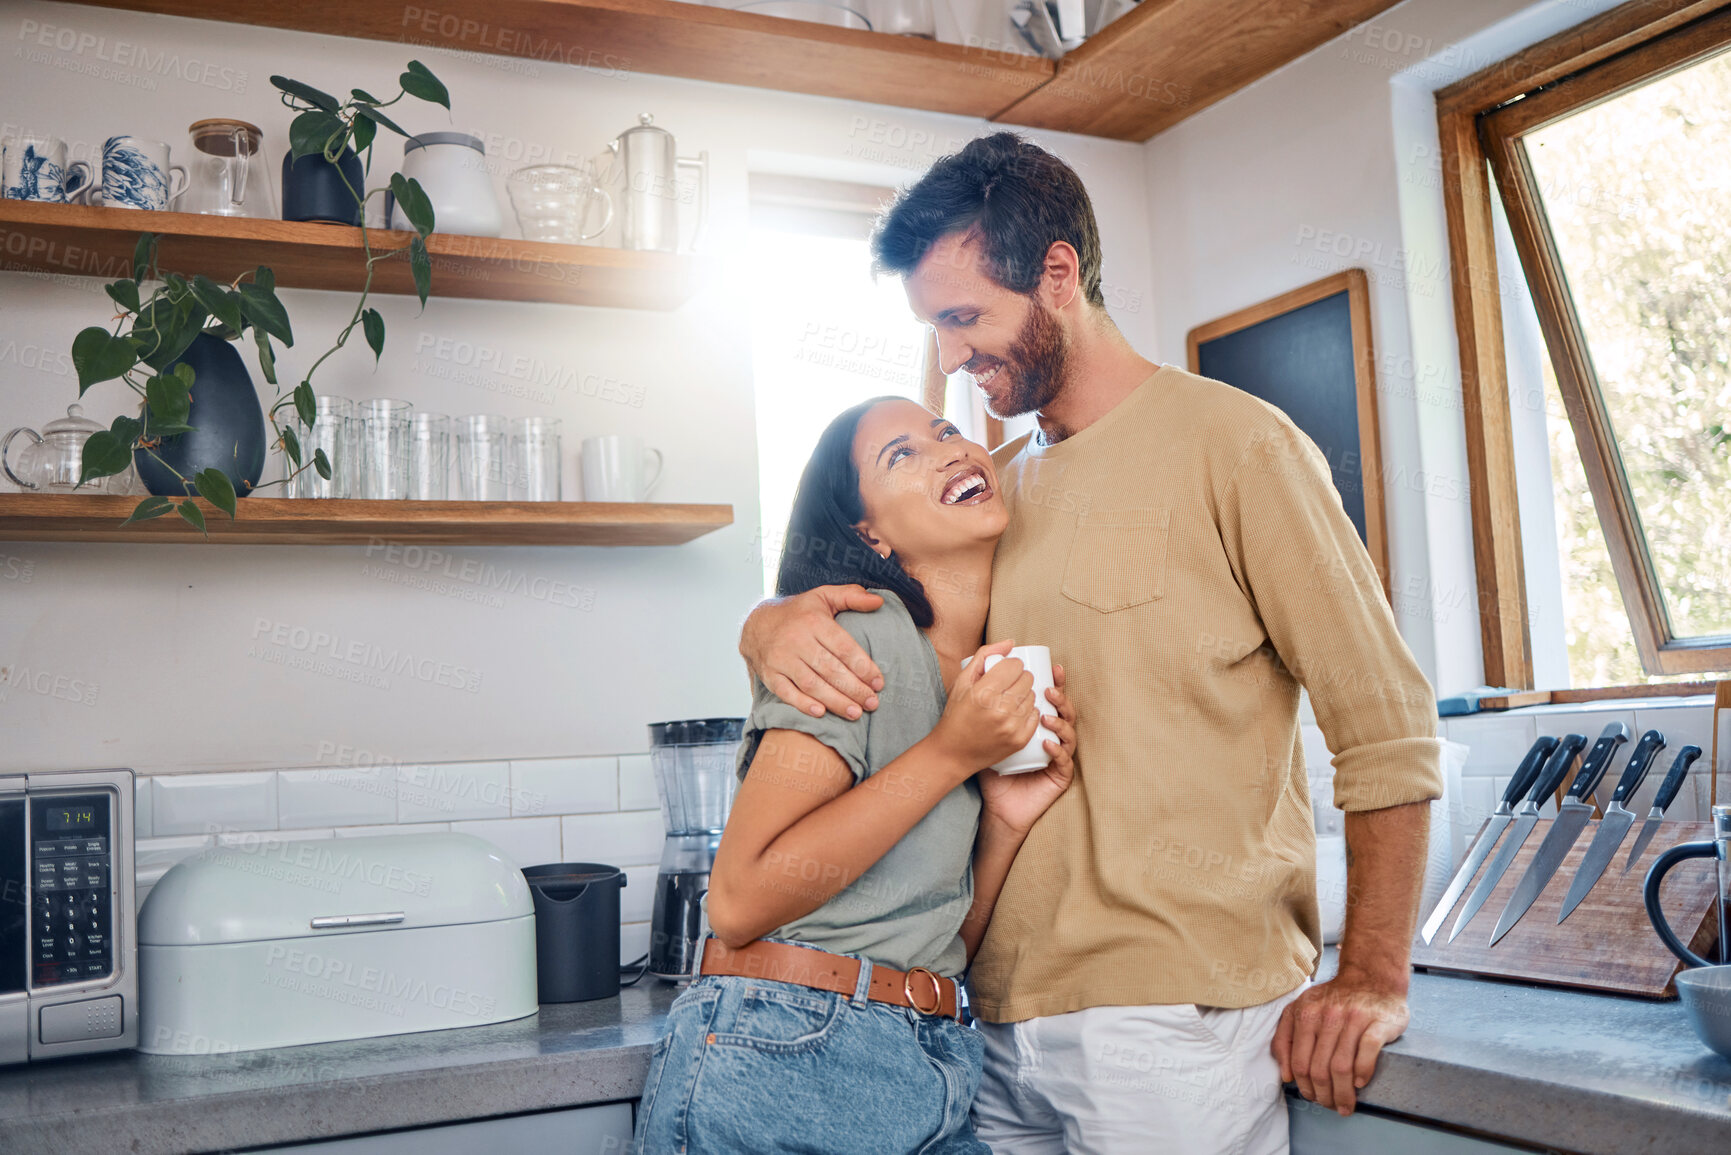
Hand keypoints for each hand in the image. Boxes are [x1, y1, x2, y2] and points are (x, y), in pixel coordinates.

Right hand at [740, 586, 885, 718]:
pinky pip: (786, 692)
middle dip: (854, 689)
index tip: (879, 683)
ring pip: (811, 684)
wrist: (758, 623)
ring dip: (835, 701)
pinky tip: (821, 712)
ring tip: (855, 713)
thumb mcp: (824, 596)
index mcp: (814, 621)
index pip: (844, 648)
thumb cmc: (800, 612)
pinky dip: (802, 704)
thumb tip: (878, 602)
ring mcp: (781, 659)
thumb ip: (852, 596)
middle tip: (872, 703)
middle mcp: (796, 640)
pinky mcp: (769, 674)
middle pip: (830, 669)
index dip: (863, 667)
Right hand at [931, 641, 1037, 773]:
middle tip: (1009, 684)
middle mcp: (999, 710)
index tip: (1006, 670)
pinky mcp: (1019, 740)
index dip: (1011, 665)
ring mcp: (1011, 727)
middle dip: (1020, 677)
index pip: (1014, 666)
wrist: (953, 752)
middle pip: (1027, 679)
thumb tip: (1010, 643)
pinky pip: (1035, 716)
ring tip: (1011, 699)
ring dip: (1025, 694)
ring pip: (1033, 697)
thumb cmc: (956, 715)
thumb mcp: (962, 682)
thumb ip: (984, 656)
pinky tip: (1016, 713)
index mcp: (983, 692)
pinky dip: (1028, 712)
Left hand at [977, 663, 1076, 835]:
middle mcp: (1053, 738)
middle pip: (1066, 713)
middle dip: (1061, 698)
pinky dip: (1058, 751)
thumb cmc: (993, 768)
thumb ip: (985, 707)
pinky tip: (1047, 744)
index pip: (1051, 701)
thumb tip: (980, 674)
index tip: (1052, 668)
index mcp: (1039, 725)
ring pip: (1070, 735)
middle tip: (1049, 690)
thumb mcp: (986, 733)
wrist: (998, 805)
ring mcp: (1060, 757)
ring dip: (1060, 723)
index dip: (1056, 683)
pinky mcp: (1061, 776)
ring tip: (1046, 716)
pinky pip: (1065, 761)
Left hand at [1272, 968, 1408, 1114]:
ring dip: (1343, 1093)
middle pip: (1320, 1069)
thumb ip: (1285, 1038)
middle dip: (1324, 1095)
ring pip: (1342, 1066)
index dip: (1305, 1087)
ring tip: (1346, 1105)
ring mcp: (1354, 1018)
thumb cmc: (1335, 1000)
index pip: (1299, 1062)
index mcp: (1305, 1013)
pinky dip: (1362, 1072)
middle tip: (1332, 1107)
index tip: (1313, 1098)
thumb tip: (1285, 1076)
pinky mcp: (1378, 1022)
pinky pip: (1367, 1052)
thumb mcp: (1302, 1009)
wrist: (1372, 978)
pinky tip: (1361, 1083)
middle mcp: (1328, 1015)